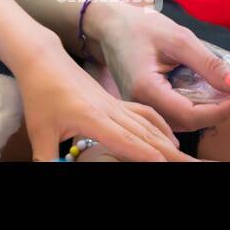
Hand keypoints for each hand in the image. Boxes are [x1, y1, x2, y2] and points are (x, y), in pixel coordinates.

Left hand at [14, 38, 192, 161]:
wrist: (43, 58)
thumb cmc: (39, 93)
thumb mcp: (39, 131)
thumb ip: (47, 158)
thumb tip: (50, 171)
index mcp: (92, 118)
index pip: (126, 141)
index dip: (146, 155)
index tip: (166, 164)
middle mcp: (110, 110)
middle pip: (146, 134)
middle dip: (169, 153)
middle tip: (191, 165)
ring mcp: (114, 104)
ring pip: (148, 123)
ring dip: (168, 140)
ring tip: (185, 156)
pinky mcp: (114, 100)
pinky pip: (144, 113)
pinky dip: (160, 125)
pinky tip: (168, 136)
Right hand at [87, 0, 229, 132]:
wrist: (108, 25)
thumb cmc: (140, 26)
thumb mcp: (178, 37)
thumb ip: (208, 63)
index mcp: (145, 88)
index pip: (190, 114)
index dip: (220, 110)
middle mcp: (139, 103)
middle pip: (186, 123)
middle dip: (216, 114)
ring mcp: (138, 106)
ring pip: (179, 123)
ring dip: (205, 113)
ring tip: (225, 96)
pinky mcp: (141, 104)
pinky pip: (170, 115)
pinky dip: (191, 109)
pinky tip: (204, 94)